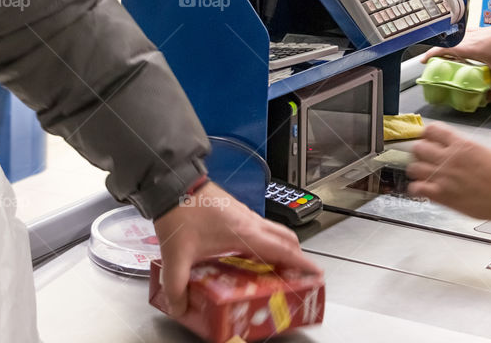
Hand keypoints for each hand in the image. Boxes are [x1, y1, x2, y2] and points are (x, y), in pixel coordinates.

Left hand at [153, 182, 321, 316]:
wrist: (174, 184)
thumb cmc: (181, 213)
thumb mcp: (177, 256)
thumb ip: (176, 286)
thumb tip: (179, 307)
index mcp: (245, 233)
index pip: (283, 249)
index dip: (302, 262)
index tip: (315, 273)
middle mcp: (250, 222)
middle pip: (286, 238)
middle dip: (296, 256)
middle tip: (297, 274)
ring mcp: (245, 214)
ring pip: (274, 231)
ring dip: (282, 247)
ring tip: (276, 267)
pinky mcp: (237, 211)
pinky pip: (261, 227)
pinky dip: (266, 240)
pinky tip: (250, 253)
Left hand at [406, 123, 490, 228]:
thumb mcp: (483, 150)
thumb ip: (463, 148)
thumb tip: (453, 147)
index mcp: (460, 143)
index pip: (431, 130)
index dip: (427, 135)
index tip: (429, 140)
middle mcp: (447, 157)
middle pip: (418, 148)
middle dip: (421, 152)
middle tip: (427, 159)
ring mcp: (442, 176)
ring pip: (413, 167)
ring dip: (418, 170)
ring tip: (425, 175)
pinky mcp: (441, 195)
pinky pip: (416, 188)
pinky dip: (417, 188)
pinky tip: (425, 189)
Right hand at [421, 24, 490, 94]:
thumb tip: (490, 98)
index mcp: (469, 47)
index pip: (444, 49)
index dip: (431, 54)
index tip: (424, 60)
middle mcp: (469, 38)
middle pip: (447, 43)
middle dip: (438, 51)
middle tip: (434, 61)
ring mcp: (476, 32)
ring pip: (456, 38)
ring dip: (449, 45)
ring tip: (448, 54)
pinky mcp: (483, 29)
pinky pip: (465, 34)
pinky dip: (460, 39)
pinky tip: (466, 44)